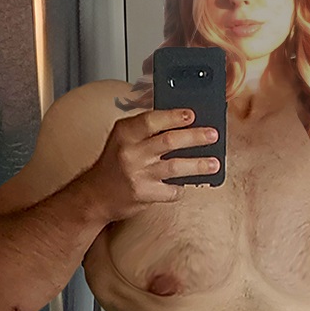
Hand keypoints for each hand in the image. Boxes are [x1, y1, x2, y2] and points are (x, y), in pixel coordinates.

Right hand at [85, 107, 219, 220]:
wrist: (95, 195)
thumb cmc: (114, 165)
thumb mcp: (122, 140)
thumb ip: (146, 130)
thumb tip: (182, 123)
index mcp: (124, 133)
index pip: (152, 120)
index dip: (174, 116)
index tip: (192, 114)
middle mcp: (130, 152)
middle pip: (169, 141)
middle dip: (195, 137)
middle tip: (212, 135)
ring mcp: (137, 174)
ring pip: (175, 167)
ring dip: (198, 165)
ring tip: (214, 163)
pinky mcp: (144, 194)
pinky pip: (171, 190)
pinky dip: (181, 188)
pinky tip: (187, 184)